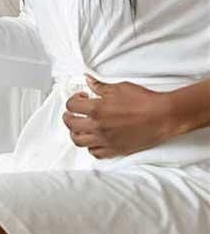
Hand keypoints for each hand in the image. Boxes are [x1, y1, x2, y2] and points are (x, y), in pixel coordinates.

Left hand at [63, 76, 180, 158]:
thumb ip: (100, 86)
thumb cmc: (144, 101)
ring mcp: (106, 140)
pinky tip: (94, 139)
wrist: (163, 116)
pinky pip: (95, 153)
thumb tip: (88, 80)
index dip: (73, 100)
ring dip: (76, 133)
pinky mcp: (116, 150)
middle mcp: (98, 126)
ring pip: (79, 141)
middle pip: (70, 124)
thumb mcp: (119, 88)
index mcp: (97, 109)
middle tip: (73, 113)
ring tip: (80, 127)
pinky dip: (91, 147)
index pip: (71, 106)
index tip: (81, 97)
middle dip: (69, 117)